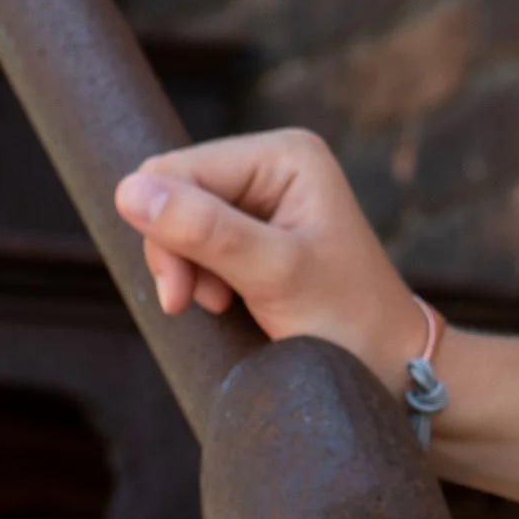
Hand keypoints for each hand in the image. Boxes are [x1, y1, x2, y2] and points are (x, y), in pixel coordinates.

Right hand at [110, 126, 421, 391]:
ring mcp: (267, 194)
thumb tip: (128, 190)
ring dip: (187, 266)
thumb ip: (206, 231)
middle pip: (174, 190)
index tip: (179, 294)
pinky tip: (223, 299)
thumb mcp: (274, 274)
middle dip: (175, 249)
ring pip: (179, 217)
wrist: (389, 363)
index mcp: (285, 155)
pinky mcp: (258, 227)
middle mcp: (275, 163)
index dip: (163, 228)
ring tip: (219, 303)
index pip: (178, 169)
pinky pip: (197, 237)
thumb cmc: (347, 319)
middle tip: (195, 303)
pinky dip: (199, 273)